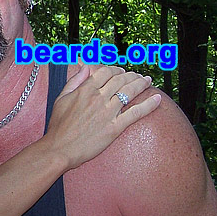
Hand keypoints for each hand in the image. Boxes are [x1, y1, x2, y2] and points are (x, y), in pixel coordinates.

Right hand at [46, 65, 160, 169]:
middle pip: (120, 79)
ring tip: (148, 81)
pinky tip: (158, 99)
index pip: (105, 72)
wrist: (60, 149)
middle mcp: (98, 98)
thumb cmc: (58, 126)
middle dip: (131, 75)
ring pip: (129, 92)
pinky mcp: (115, 127)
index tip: (121, 72)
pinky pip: (135, 113)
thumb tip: (85, 67)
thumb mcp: (60, 98)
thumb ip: (74, 80)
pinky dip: (148, 105)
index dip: (116, 69)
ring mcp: (107, 113)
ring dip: (141, 84)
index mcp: (85, 90)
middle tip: (137, 76)